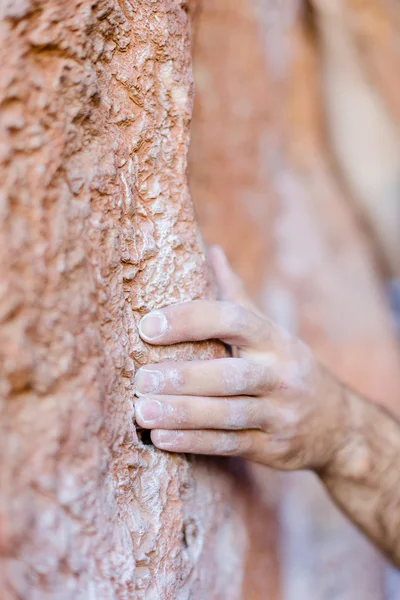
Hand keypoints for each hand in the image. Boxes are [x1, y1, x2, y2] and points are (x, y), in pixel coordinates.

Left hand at [134, 246, 348, 470]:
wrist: (339, 426)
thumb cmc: (288, 368)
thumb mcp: (272, 332)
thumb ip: (238, 295)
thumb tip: (212, 251)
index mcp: (275, 340)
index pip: (234, 320)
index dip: (190, 320)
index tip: (148, 326)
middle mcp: (281, 375)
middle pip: (231, 373)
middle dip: (184, 376)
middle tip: (140, 378)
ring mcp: (280, 414)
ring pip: (229, 413)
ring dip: (183, 413)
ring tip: (142, 411)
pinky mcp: (273, 448)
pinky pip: (230, 444)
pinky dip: (194, 442)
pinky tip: (163, 438)